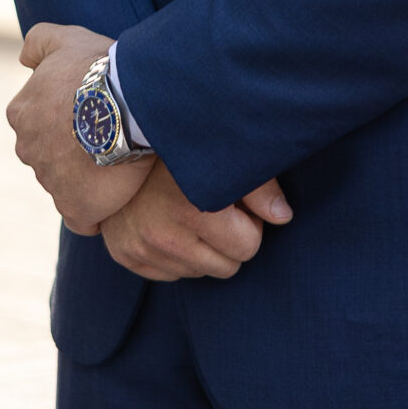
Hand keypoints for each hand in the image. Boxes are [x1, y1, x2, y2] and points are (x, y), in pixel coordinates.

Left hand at [6, 22, 150, 234]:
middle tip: (109, 138)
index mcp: (22, 114)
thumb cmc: (98, 70)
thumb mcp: (65, 39)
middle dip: (74, 152)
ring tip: (120, 161)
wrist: (128, 103)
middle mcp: (27, 149)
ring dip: (88, 178)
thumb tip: (23, 60)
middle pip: (50, 157)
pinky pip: (82, 218)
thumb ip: (38, 43)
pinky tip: (116, 194)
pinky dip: (96, 211)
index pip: (39, 125)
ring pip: (67, 186)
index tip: (93, 116)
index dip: (67, 122)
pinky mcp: (74, 207)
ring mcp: (49, 181)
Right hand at [102, 159, 293, 281]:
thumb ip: (261, 187)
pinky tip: (169, 224)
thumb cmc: (183, 144)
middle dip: (228, 242)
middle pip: (226, 267)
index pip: (248, 247)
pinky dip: (174, 256)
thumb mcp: (227, 155)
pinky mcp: (124, 254)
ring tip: (190, 213)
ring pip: (197, 273)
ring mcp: (140, 247)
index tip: (236, 203)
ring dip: (201, 249)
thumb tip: (284, 217)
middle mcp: (163, 234)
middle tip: (215, 209)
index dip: (248, 224)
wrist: (123, 133)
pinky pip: (168, 275)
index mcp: (194, 209)